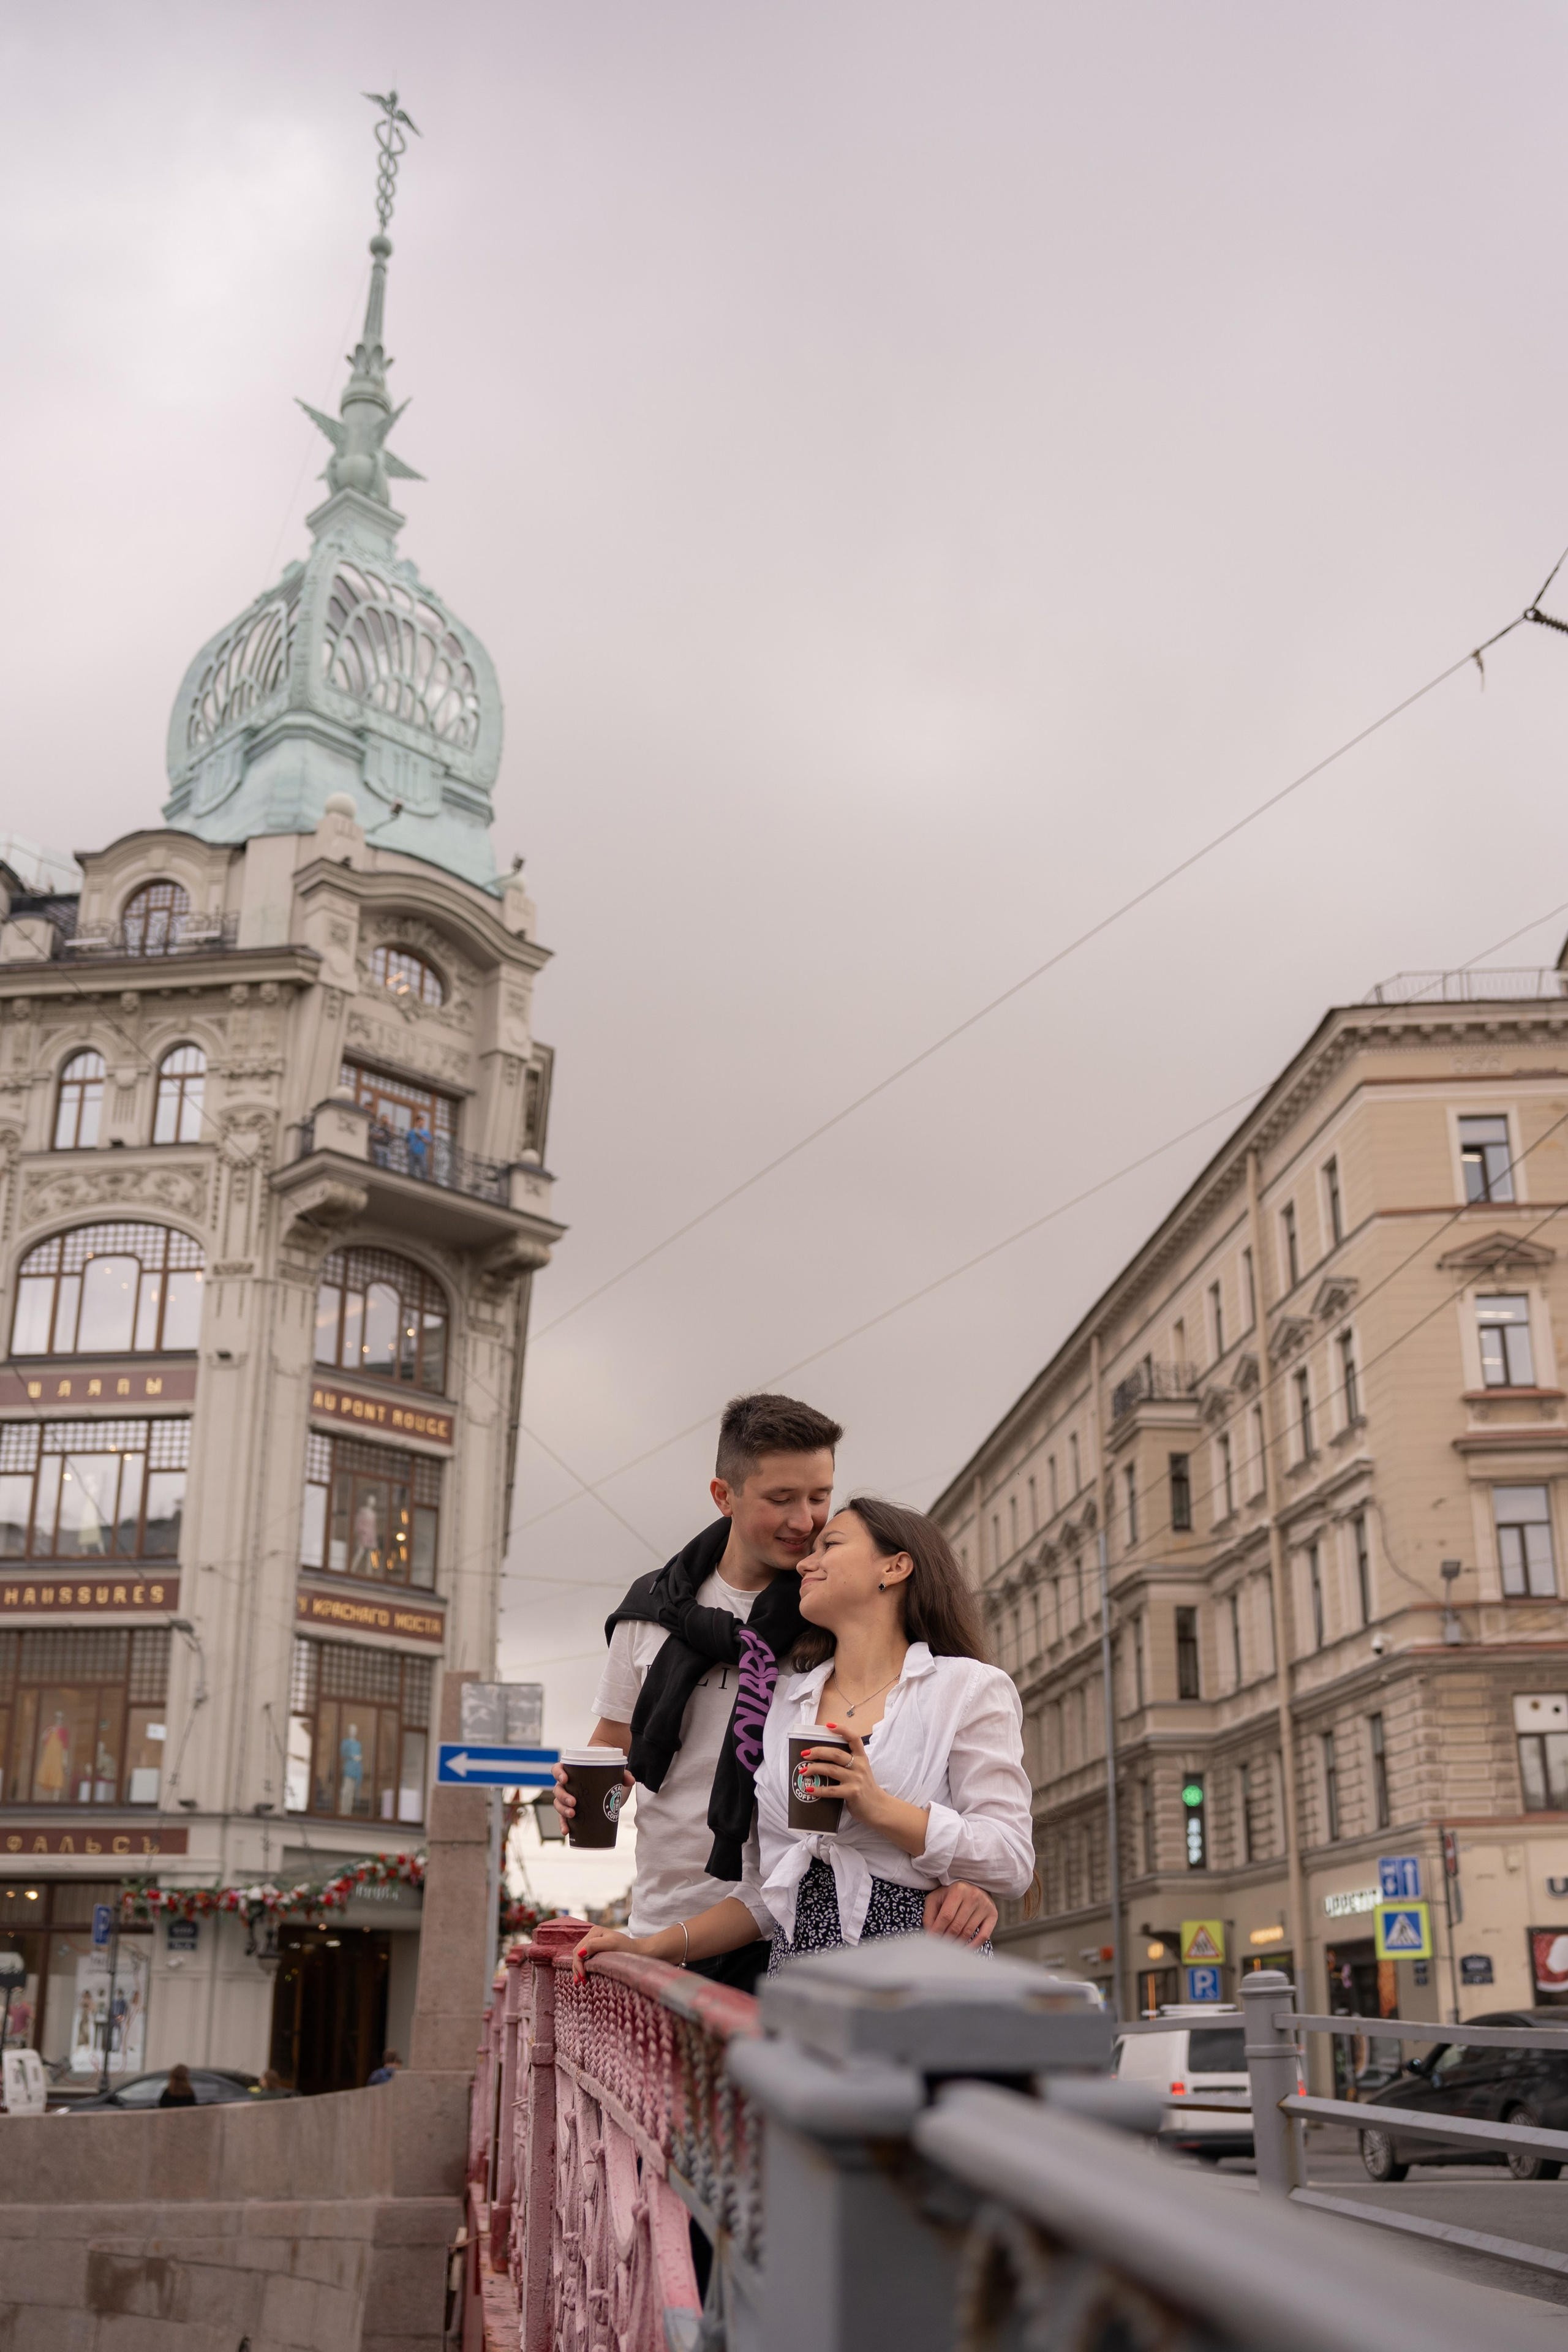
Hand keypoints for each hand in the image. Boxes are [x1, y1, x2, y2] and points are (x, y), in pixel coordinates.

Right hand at [553, 1759, 632, 1831]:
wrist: (605, 1783)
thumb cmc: (605, 1774)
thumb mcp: (614, 1772)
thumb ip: (622, 1775)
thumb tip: (631, 1780)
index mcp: (572, 1771)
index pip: (558, 1769)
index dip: (558, 1773)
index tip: (565, 1779)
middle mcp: (567, 1785)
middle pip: (558, 1789)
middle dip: (563, 1797)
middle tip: (574, 1802)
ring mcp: (568, 1798)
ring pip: (558, 1804)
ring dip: (562, 1810)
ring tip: (572, 1815)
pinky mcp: (572, 1810)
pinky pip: (563, 1818)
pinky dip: (563, 1824)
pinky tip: (566, 1831)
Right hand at [572, 1925, 641, 1979]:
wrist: (638, 1951)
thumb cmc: (626, 1948)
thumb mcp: (612, 1944)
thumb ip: (594, 1945)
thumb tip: (580, 1953)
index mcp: (594, 1931)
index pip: (579, 1950)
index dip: (579, 1964)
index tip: (583, 1977)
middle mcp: (592, 1935)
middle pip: (577, 1953)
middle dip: (577, 1967)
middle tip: (580, 1981)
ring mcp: (594, 1942)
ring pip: (579, 1956)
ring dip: (578, 1968)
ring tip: (581, 1980)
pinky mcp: (596, 1949)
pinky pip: (585, 1958)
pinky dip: (582, 1966)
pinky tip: (583, 1974)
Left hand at [802, 1725, 931, 1857]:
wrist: (878, 1808)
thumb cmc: (865, 1788)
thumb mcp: (860, 1771)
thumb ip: (847, 1763)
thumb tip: (822, 1759)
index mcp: (862, 1758)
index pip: (854, 1738)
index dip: (842, 1729)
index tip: (828, 1725)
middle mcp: (860, 1766)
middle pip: (836, 1754)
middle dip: (818, 1752)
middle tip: (805, 1754)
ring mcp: (856, 1779)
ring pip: (831, 1770)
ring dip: (815, 1769)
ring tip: (803, 1771)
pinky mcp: (852, 1793)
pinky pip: (832, 1790)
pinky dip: (819, 1789)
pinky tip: (809, 1789)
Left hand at [923, 1883, 996, 1945]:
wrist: (972, 1885)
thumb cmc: (951, 1894)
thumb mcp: (936, 1898)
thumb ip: (930, 1915)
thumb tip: (930, 1934)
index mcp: (957, 1890)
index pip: (946, 1916)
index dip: (938, 1931)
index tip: (932, 1941)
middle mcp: (973, 1896)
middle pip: (957, 1926)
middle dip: (946, 1939)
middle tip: (940, 1946)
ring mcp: (985, 1905)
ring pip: (968, 1932)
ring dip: (957, 1944)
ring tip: (949, 1947)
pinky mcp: (993, 1914)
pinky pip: (984, 1936)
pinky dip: (973, 1946)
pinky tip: (964, 1949)